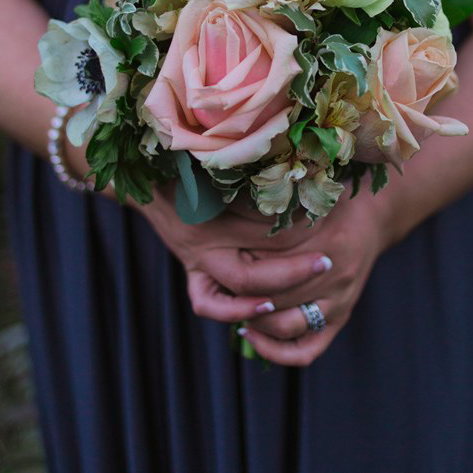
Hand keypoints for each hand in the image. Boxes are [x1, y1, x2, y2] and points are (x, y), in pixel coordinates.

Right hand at [64, 140, 334, 321]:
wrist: (144, 174)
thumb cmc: (186, 162)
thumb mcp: (222, 166)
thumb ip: (257, 179)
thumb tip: (302, 185)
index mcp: (210, 208)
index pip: (261, 227)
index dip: (295, 235)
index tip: (326, 233)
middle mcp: (200, 240)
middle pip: (251, 268)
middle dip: (293, 267)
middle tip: (328, 261)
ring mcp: (193, 259)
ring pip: (234, 287)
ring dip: (270, 290)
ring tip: (298, 288)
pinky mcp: (190, 269)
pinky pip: (207, 301)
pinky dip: (234, 310)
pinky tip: (263, 308)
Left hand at [231, 184, 397, 365]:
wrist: (372, 221)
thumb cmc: (332, 206)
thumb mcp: (305, 200)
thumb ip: (275, 212)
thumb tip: (230, 213)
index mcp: (328, 241)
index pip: (274, 263)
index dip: (243, 263)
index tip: (222, 257)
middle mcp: (335, 276)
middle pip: (276, 295)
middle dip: (244, 292)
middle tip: (218, 284)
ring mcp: (339, 302)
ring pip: (287, 325)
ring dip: (256, 320)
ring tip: (233, 307)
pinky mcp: (340, 319)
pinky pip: (307, 350)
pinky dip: (276, 351)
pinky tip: (251, 335)